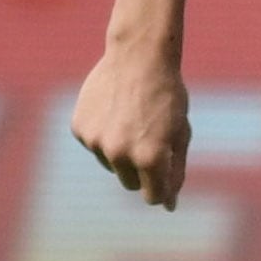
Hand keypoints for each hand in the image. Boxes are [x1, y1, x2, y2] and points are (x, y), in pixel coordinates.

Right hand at [71, 43, 191, 207]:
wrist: (138, 55)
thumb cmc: (167, 95)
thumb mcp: (181, 134)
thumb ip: (176, 172)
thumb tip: (168, 205)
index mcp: (150, 158)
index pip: (152, 197)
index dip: (161, 187)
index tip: (164, 173)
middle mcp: (120, 154)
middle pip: (131, 183)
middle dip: (142, 168)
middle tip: (150, 137)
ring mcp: (97, 142)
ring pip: (111, 164)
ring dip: (121, 150)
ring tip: (132, 119)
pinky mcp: (80, 128)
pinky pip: (94, 144)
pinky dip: (103, 134)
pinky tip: (114, 110)